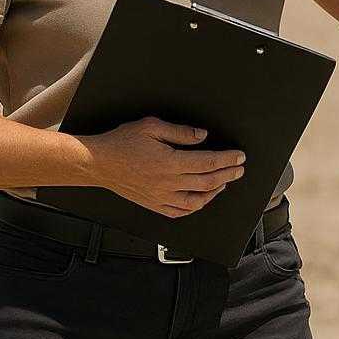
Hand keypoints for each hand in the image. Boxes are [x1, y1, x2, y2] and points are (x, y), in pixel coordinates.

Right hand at [77, 116, 245, 217]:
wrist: (98, 163)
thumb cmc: (121, 143)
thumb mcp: (152, 126)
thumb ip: (180, 132)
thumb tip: (202, 136)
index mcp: (169, 162)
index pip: (208, 163)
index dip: (228, 160)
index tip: (240, 156)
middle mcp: (167, 183)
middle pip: (207, 182)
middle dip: (228, 174)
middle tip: (240, 168)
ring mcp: (160, 196)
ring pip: (196, 201)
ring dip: (214, 192)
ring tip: (224, 182)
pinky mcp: (153, 204)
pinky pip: (178, 211)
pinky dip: (194, 207)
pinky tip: (201, 199)